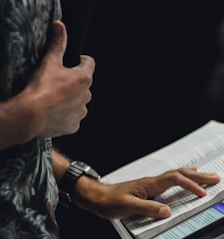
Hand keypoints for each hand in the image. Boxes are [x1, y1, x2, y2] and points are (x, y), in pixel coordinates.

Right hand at [23, 20, 95, 137]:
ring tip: (54, 99)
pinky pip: (73, 117)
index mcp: (84, 78)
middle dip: (73, 82)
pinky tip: (54, 112)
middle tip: (57, 83)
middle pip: (83, 85)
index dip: (82, 60)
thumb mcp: (49, 62)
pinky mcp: (75, 125)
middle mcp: (87, 96)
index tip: (75, 60)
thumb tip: (60, 26)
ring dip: (70, 99)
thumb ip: (57, 44)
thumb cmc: (41, 88)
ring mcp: (81, 112)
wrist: (31, 115)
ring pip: (79, 102)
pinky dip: (66, 114)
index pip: (89, 63)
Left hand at [73, 166, 219, 219]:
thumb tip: (168, 211)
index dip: (190, 185)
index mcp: (150, 184)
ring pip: (177, 175)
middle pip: (180, 174)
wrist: (97, 196)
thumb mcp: (127, 207)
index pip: (175, 179)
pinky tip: (186, 177)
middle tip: (216, 177)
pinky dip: (183, 177)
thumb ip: (148, 208)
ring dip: (194, 175)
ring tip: (208, 174)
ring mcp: (152, 183)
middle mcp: (153, 181)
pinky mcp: (150, 188)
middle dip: (199, 176)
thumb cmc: (110, 202)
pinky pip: (171, 179)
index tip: (203, 193)